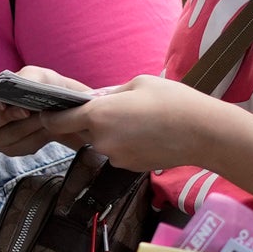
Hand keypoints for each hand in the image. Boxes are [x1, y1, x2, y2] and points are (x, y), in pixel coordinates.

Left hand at [0, 73, 225, 172]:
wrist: (204, 133)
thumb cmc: (173, 101)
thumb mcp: (139, 83)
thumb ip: (111, 93)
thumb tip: (97, 98)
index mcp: (98, 115)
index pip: (58, 121)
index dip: (50, 116)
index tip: (47, 111)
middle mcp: (100, 140)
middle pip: (79, 132)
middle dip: (85, 123)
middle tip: (106, 110)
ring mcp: (113, 157)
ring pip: (99, 143)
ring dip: (107, 133)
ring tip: (135, 120)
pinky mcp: (127, 167)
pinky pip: (116, 153)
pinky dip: (123, 144)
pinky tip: (145, 134)